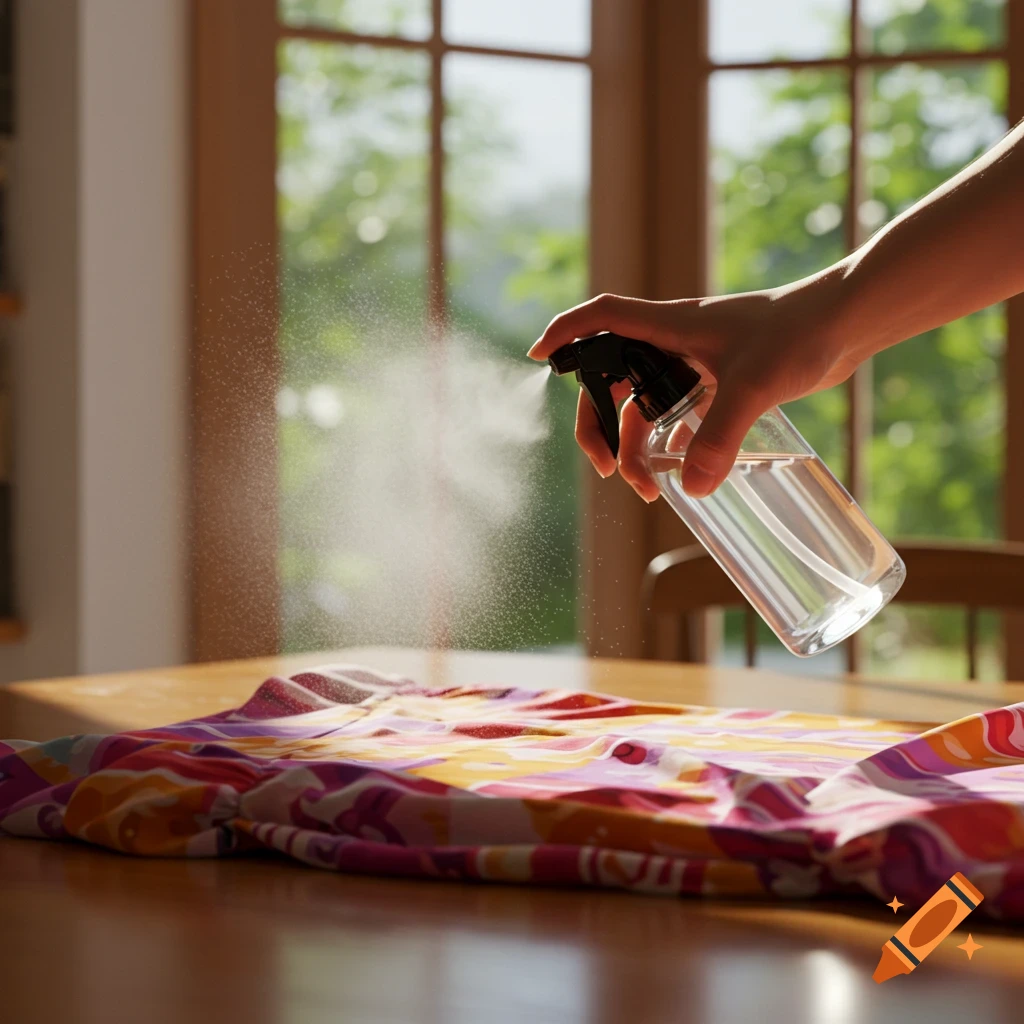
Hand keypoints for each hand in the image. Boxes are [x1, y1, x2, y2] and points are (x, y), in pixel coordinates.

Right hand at [528, 272, 862, 499]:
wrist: (846, 321)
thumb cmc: (800, 333)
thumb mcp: (754, 386)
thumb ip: (720, 436)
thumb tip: (692, 489)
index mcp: (669, 327)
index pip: (602, 319)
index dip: (567, 333)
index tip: (539, 357)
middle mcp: (675, 342)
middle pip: (613, 379)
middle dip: (602, 427)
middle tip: (609, 470)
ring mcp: (696, 361)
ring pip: (646, 404)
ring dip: (639, 445)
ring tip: (651, 488)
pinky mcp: (720, 378)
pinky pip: (678, 413)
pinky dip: (670, 442)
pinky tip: (681, 471)